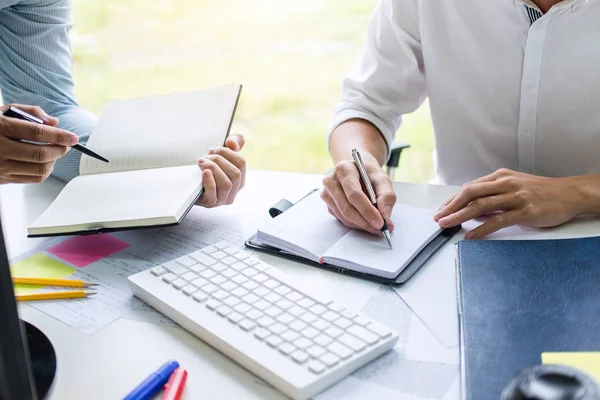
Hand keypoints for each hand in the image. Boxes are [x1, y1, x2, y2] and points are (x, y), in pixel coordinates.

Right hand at [0, 104, 77, 183]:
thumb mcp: (5, 110)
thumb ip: (31, 113)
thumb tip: (54, 123)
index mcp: (0, 127)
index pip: (37, 132)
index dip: (59, 135)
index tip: (73, 137)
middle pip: (40, 154)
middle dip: (60, 150)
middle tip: (66, 145)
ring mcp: (0, 166)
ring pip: (39, 169)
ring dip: (54, 161)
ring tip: (55, 152)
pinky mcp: (2, 178)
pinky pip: (33, 178)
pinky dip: (45, 170)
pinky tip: (45, 161)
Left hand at [196, 134, 245, 207]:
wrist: (188, 185)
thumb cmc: (207, 167)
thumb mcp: (221, 153)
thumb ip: (233, 142)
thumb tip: (231, 142)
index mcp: (240, 178)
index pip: (241, 163)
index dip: (227, 153)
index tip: (212, 150)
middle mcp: (234, 190)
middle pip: (235, 174)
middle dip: (219, 160)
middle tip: (205, 157)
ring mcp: (222, 199)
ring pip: (226, 184)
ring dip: (213, 169)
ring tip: (201, 163)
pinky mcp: (210, 203)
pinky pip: (213, 194)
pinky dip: (209, 181)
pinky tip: (204, 172)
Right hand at [321, 152, 395, 234]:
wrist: (358, 171)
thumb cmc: (369, 174)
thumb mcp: (383, 180)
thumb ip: (387, 196)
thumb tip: (385, 216)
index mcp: (344, 170)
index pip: (354, 194)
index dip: (367, 210)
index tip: (380, 222)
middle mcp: (331, 181)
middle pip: (347, 208)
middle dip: (365, 222)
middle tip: (380, 228)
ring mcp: (327, 194)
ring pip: (344, 216)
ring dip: (361, 225)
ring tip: (375, 226)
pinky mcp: (328, 204)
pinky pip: (342, 219)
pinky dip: (356, 224)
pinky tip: (366, 221)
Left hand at [434, 168, 583, 238]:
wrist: (570, 193)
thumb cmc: (541, 192)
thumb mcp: (513, 189)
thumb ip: (493, 199)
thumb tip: (472, 212)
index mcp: (500, 177)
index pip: (469, 187)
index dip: (452, 200)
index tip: (440, 210)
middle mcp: (505, 183)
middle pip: (470, 193)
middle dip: (450, 206)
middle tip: (438, 218)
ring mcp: (516, 196)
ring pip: (481, 205)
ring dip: (460, 216)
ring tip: (447, 225)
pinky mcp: (526, 211)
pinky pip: (498, 220)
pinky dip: (482, 229)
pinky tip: (471, 236)